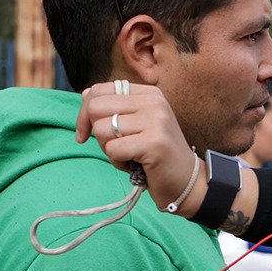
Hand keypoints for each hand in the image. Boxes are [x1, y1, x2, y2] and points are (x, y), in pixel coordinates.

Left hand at [76, 82, 202, 213]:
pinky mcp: (154, 143)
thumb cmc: (156, 153)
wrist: (186, 180)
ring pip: (102, 129)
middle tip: (114, 146)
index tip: (86, 132)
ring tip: (128, 155)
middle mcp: (154, 102)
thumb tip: (85, 94)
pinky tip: (134, 165)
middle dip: (95, 132)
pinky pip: (113, 150)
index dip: (85, 112)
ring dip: (108, 149)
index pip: (99, 90)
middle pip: (96, 107)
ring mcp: (156, 121)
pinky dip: (118, 162)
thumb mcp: (137, 123)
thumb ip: (113, 107)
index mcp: (149, 94)